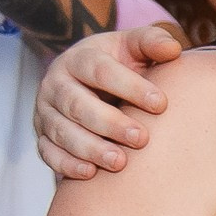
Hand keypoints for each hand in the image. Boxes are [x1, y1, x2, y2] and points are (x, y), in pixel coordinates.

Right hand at [35, 26, 181, 176]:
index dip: (129, 86)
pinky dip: (66, 164)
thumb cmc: (120, 64)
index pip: (99, 70)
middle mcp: (56, 84)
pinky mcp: (43, 136)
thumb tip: (172, 49)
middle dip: (109, 123)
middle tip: (141, 139)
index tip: (161, 104)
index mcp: (79, 58)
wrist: (90, 82)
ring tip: (120, 162)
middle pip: (76, 104)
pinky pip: (48, 152)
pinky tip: (90, 173)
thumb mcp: (133, 46)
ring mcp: (46, 112)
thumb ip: (151, 42)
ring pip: (61, 131)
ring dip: (89, 148)